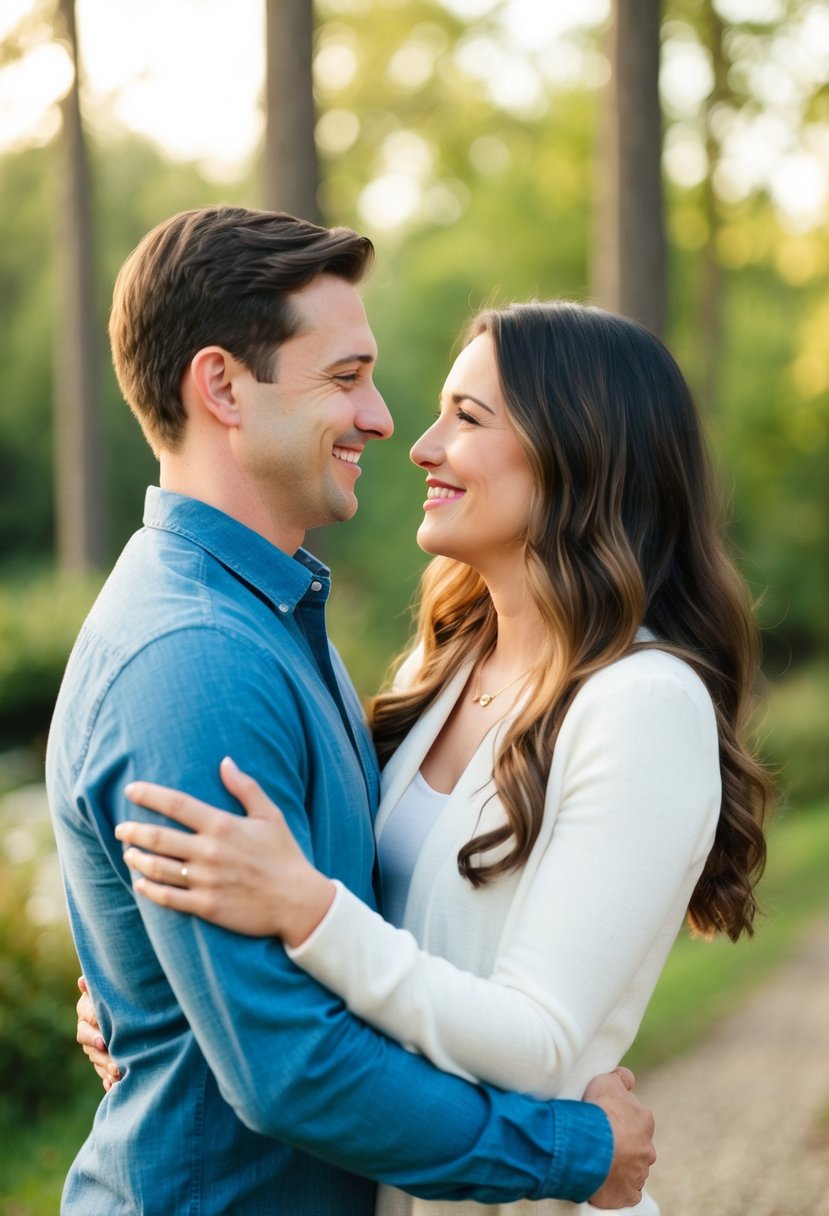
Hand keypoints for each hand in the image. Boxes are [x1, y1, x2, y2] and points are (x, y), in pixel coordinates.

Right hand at [76, 976, 120, 1090]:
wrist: (132, 1004)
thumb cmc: (121, 990)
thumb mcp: (112, 988)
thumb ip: (98, 987)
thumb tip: (82, 981)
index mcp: (87, 1010)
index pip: (86, 1020)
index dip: (94, 1031)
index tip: (103, 1041)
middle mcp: (87, 1028)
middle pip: (89, 1044)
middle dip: (101, 1054)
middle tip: (115, 1063)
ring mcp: (93, 1045)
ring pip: (96, 1059)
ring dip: (106, 1068)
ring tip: (119, 1074)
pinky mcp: (102, 1059)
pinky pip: (101, 1071)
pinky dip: (107, 1079)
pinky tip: (113, 1086)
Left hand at [116, 757, 335, 946]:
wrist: (297, 901)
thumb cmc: (284, 855)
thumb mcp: (270, 815)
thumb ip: (246, 787)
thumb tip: (225, 761)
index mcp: (222, 826)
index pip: (176, 804)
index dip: (149, 794)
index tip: (131, 789)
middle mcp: (209, 852)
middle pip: (158, 837)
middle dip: (132, 830)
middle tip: (121, 827)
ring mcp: (205, 880)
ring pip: (157, 868)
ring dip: (136, 858)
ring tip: (128, 852)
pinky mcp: (206, 906)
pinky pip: (167, 897)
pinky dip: (148, 889)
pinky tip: (140, 882)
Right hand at [584, 1067, 655, 1208]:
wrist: (591, 1148)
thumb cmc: (600, 1112)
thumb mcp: (608, 1081)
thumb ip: (621, 1078)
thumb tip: (627, 1077)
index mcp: (644, 1121)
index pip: (637, 1119)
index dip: (620, 1118)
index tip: (606, 1119)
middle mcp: (647, 1149)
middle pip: (636, 1145)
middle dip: (623, 1144)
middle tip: (601, 1141)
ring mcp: (640, 1173)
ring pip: (632, 1169)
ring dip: (620, 1166)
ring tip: (599, 1161)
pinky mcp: (629, 1194)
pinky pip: (627, 1193)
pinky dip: (619, 1189)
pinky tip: (606, 1182)